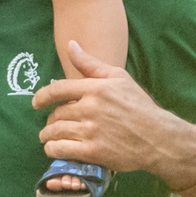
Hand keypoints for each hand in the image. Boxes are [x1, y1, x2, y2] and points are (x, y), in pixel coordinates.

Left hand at [32, 38, 195, 184]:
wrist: (159, 138)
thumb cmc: (139, 106)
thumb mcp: (119, 78)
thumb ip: (91, 64)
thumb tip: (71, 45)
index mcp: (96, 88)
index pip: (58, 89)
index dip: (42, 96)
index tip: (36, 102)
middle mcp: (91, 108)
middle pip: (56, 114)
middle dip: (51, 119)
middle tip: (52, 124)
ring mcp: (91, 131)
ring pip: (55, 132)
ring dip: (47, 135)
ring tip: (48, 137)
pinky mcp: (93, 151)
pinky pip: (60, 149)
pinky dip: (53, 149)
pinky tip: (54, 148)